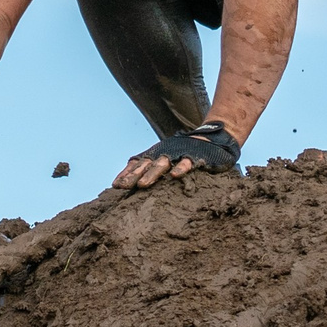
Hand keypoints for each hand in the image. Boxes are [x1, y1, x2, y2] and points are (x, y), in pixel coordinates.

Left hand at [113, 120, 241, 189]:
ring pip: (163, 165)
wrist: (212, 139)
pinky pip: (187, 164)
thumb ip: (150, 168)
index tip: (115, 186)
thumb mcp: (165, 158)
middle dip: (133, 176)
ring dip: (152, 175)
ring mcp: (179, 155)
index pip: (137, 164)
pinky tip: (174, 177)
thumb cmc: (184, 152)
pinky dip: (181, 169)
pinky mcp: (195, 158)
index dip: (126, 174)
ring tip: (142, 185)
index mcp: (156, 154)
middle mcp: (164, 154)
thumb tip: (130, 182)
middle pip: (146, 165)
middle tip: (121, 187)